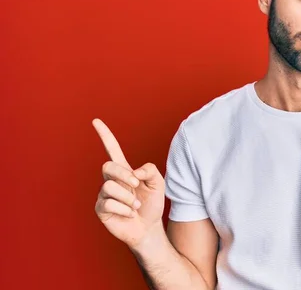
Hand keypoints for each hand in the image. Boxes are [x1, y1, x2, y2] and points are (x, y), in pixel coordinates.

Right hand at [93, 118, 164, 248]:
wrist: (149, 227)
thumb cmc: (152, 204)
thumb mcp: (158, 184)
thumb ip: (150, 171)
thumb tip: (134, 172)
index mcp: (124, 170)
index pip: (112, 149)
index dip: (105, 135)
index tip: (95, 121)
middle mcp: (111, 180)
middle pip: (108, 166)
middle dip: (124, 175)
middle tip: (136, 185)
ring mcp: (104, 194)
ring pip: (110, 187)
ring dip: (128, 197)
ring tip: (135, 205)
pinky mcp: (100, 209)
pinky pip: (109, 204)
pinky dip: (124, 209)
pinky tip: (129, 214)